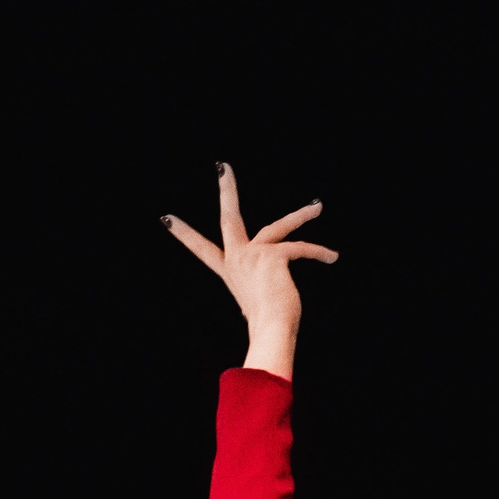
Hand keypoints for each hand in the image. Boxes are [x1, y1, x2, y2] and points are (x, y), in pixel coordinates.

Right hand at [161, 163, 337, 377]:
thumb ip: (258, 295)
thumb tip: (268, 317)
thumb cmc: (268, 326)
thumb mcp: (258, 305)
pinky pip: (300, 248)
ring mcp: (254, 255)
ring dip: (302, 216)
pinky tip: (332, 257)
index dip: (184, 234)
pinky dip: (319, 253)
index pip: (203, 250)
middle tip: (223, 166)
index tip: (167, 218)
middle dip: (227, 189)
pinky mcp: (273, 255)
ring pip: (279, 226)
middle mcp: (237, 259)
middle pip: (229, 217)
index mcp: (229, 272)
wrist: (272, 332)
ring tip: (318, 208)